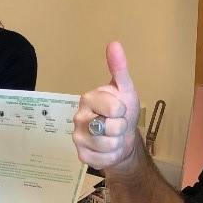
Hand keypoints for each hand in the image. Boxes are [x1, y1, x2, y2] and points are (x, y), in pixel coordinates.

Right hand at [72, 41, 141, 174]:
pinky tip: (108, 149)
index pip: (114, 108)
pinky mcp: (81, 156)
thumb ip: (119, 68)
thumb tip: (114, 43)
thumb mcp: (125, 89)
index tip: (120, 110)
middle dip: (121, 128)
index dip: (124, 111)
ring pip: (108, 145)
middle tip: (117, 124)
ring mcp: (77, 138)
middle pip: (111, 127)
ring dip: (118, 143)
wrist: (123, 138)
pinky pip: (103, 159)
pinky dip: (112, 156)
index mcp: (88, 99)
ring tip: (114, 137)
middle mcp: (78, 117)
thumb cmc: (123, 112)